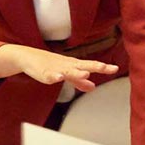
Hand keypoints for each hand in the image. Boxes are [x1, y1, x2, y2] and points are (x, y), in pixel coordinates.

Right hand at [0, 44, 117, 91]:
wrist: (28, 58)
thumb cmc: (50, 65)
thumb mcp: (67, 73)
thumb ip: (79, 81)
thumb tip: (93, 87)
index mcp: (74, 65)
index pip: (91, 65)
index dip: (103, 67)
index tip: (115, 68)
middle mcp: (67, 65)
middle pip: (83, 65)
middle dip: (94, 67)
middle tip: (105, 67)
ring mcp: (56, 69)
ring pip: (67, 71)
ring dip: (76, 73)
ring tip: (85, 74)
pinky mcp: (44, 73)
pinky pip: (49, 76)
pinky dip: (54, 77)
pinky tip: (58, 78)